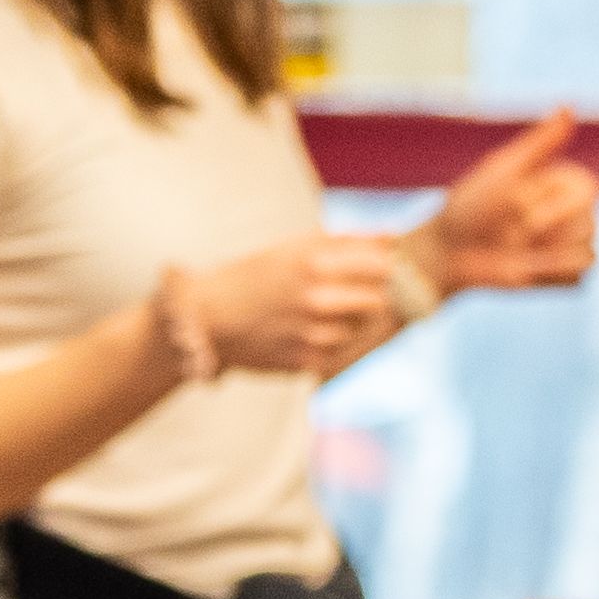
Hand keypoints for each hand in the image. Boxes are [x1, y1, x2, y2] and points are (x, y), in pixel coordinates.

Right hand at [180, 231, 414, 380]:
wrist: (206, 318)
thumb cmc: (254, 275)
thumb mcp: (294, 247)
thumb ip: (347, 241)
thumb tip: (392, 236)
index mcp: (313, 262)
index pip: (381, 266)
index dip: (384, 267)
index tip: (376, 267)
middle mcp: (315, 299)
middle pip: (378, 300)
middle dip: (372, 294)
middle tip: (354, 290)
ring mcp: (311, 334)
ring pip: (362, 328)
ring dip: (352, 319)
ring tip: (322, 311)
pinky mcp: (306, 362)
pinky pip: (341, 350)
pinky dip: (334, 340)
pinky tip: (308, 329)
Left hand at [423, 109, 598, 292]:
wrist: (447, 253)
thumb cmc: (469, 206)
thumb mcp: (503, 169)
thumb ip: (540, 142)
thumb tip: (570, 106)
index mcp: (562, 181)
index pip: (591, 192)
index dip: (555, 206)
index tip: (518, 204)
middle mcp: (572, 211)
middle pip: (591, 224)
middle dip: (544, 231)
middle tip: (509, 232)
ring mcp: (569, 244)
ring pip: (588, 251)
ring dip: (547, 255)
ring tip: (515, 250)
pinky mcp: (565, 275)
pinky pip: (580, 275)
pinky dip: (552, 273)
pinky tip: (526, 269)